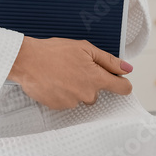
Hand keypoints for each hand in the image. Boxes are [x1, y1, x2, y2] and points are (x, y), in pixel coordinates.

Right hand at [7, 36, 132, 109]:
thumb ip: (109, 61)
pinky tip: (54, 80)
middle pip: (98, 92)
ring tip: (62, 72)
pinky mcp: (58, 107)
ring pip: (81, 97)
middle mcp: (87, 94)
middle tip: (76, 67)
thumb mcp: (85, 49)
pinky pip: (67, 101)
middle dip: (91, 82)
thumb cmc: (55, 51)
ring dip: (75, 87)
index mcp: (96, 78)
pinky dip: (63, 92)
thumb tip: (127, 69)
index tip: (119, 81)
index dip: (123, 83)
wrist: (28, 61)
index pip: (122, 88)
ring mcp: (72, 102)